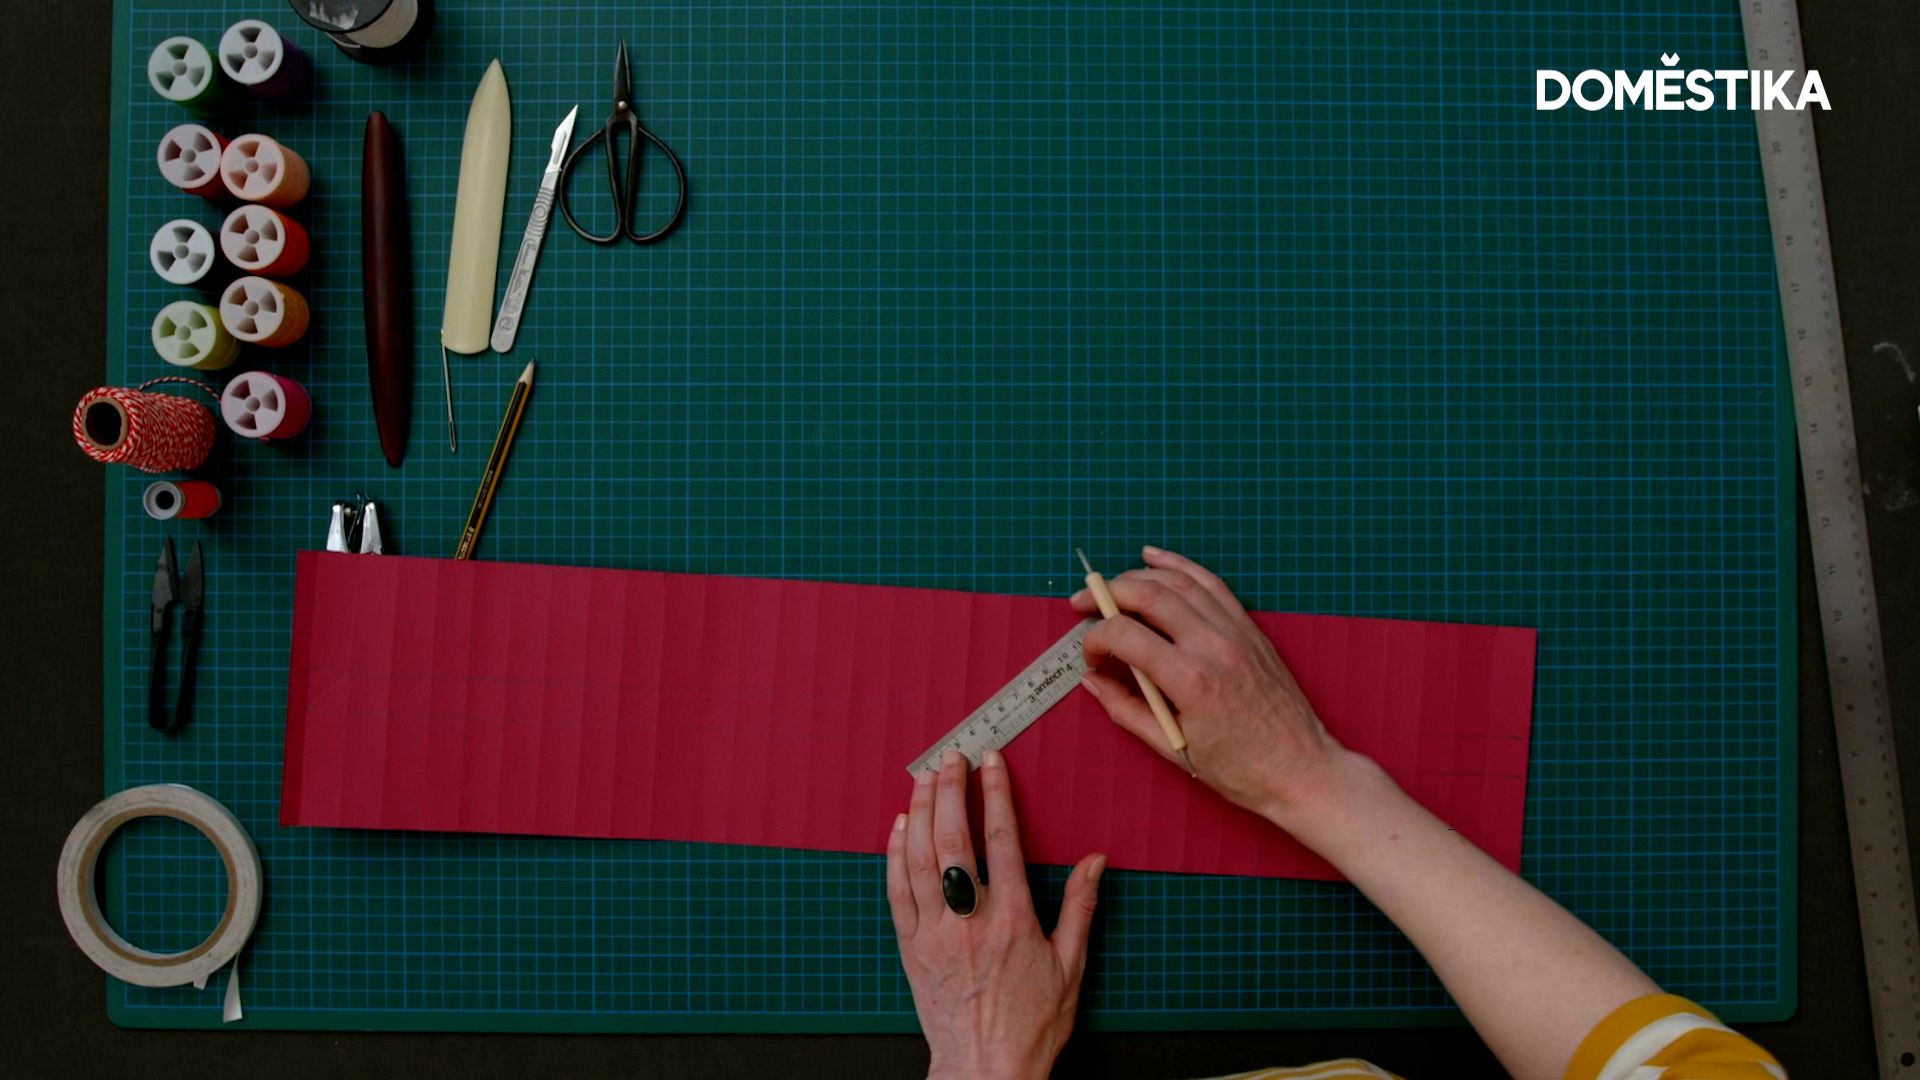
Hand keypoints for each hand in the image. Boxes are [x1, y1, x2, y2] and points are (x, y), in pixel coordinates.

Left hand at [888, 748, 1105, 1079]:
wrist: (986, 1070)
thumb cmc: (1031, 1026)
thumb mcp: (1071, 967)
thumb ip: (1080, 907)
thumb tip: (1095, 862)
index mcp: (1012, 920)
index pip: (1002, 841)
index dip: (996, 795)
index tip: (990, 763)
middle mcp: (970, 921)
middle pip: (954, 840)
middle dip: (951, 792)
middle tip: (950, 759)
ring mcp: (935, 934)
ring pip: (919, 859)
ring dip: (920, 813)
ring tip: (924, 780)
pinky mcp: (911, 949)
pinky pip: (897, 892)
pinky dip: (895, 855)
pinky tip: (899, 829)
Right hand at [1072, 545, 1345, 825]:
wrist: (1300, 768)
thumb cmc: (1241, 769)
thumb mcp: (1173, 748)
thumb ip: (1127, 710)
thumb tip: (1094, 682)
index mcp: (1191, 680)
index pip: (1125, 635)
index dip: (1095, 639)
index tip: (1090, 656)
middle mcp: (1213, 646)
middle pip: (1148, 595)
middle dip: (1107, 594)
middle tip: (1083, 604)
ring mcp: (1236, 632)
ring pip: (1179, 582)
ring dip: (1138, 576)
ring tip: (1111, 585)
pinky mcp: (1250, 629)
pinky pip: (1211, 584)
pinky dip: (1180, 566)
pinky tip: (1156, 559)